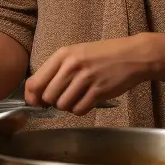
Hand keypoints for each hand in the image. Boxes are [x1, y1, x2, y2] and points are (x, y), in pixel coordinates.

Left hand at [24, 36, 153, 114]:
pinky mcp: (99, 91)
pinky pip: (79, 110)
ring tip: (77, 98)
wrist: (133, 55)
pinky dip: (80, 110)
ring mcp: (85, 78)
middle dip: (52, 103)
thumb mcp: (76, 54)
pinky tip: (87, 101)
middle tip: (62, 98)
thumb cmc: (103, 55)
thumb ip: (58, 70)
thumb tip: (39, 93)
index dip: (31, 97)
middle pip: (48, 97)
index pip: (35, 81)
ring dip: (67, 106)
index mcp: (62, 55)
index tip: (36, 102)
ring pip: (63, 105)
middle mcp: (71, 66)